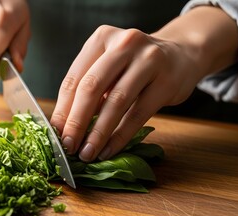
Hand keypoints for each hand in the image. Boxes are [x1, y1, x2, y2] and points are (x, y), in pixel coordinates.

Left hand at [50, 7, 237, 161]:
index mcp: (102, 38)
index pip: (74, 78)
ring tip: (87, 153)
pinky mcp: (167, 81)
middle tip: (68, 145)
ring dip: (98, 133)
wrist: (182, 55)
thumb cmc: (136, 65)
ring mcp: (148, 60)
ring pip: (115, 102)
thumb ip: (89, 88)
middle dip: (76, 121)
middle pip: (91, 87)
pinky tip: (108, 150)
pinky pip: (138, 114)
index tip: (55, 134)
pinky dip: (120, 136)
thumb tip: (64, 127)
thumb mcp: (110, 66)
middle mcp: (124, 44)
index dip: (62, 109)